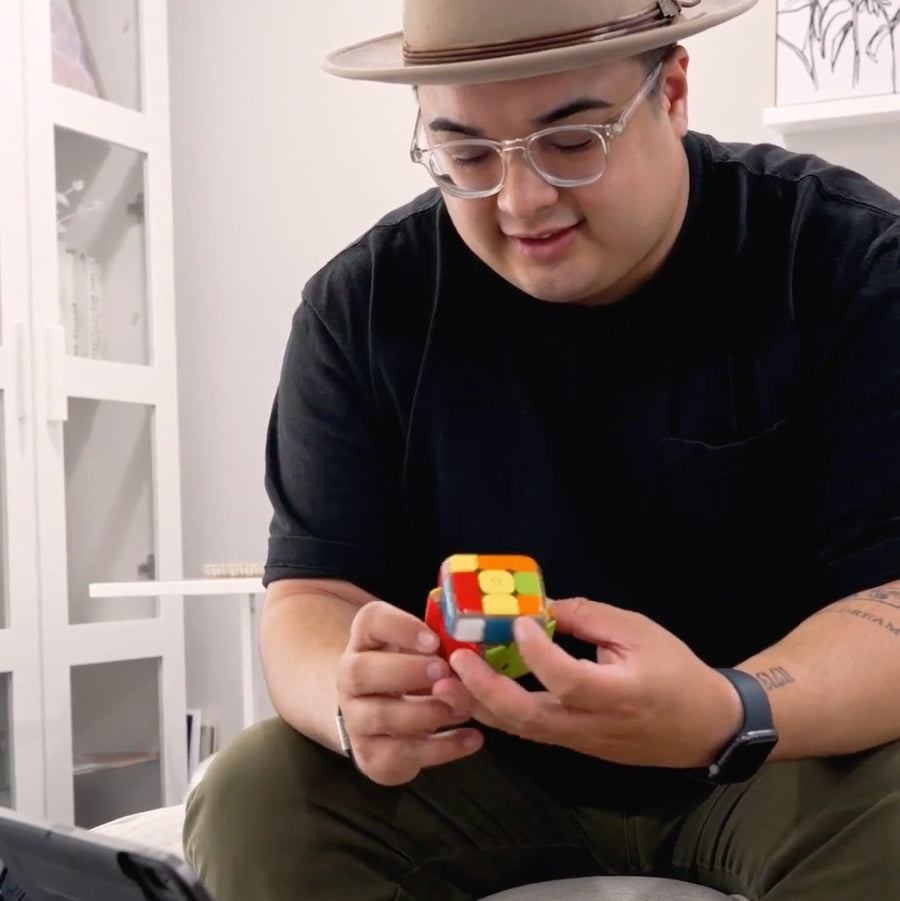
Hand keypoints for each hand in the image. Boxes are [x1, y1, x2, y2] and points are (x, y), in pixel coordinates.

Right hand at [337, 600, 482, 784]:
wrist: (384, 719)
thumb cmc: (412, 671)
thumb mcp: (421, 648)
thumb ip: (439, 643)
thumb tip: (472, 646)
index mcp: (365, 640)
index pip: (370, 621)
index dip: (400, 628)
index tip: (434, 640)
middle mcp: (350, 678)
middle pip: (360, 671)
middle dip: (406, 671)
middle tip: (444, 672)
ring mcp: (356, 720)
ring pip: (380, 716)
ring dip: (427, 712)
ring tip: (463, 709)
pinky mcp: (371, 756)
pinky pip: (402, 755)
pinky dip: (442, 748)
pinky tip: (472, 738)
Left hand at [448, 597, 742, 768]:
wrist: (703, 726)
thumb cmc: (675, 671)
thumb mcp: (639, 631)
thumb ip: (588, 616)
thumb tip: (539, 605)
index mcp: (620, 693)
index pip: (569, 679)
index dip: (539, 652)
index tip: (519, 621)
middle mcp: (594, 724)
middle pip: (531, 719)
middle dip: (486, 690)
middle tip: (457, 660)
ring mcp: (580, 741)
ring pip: (522, 731)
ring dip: (480, 706)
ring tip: (445, 680)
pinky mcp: (572, 744)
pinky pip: (528, 732)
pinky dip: (496, 713)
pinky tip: (470, 692)